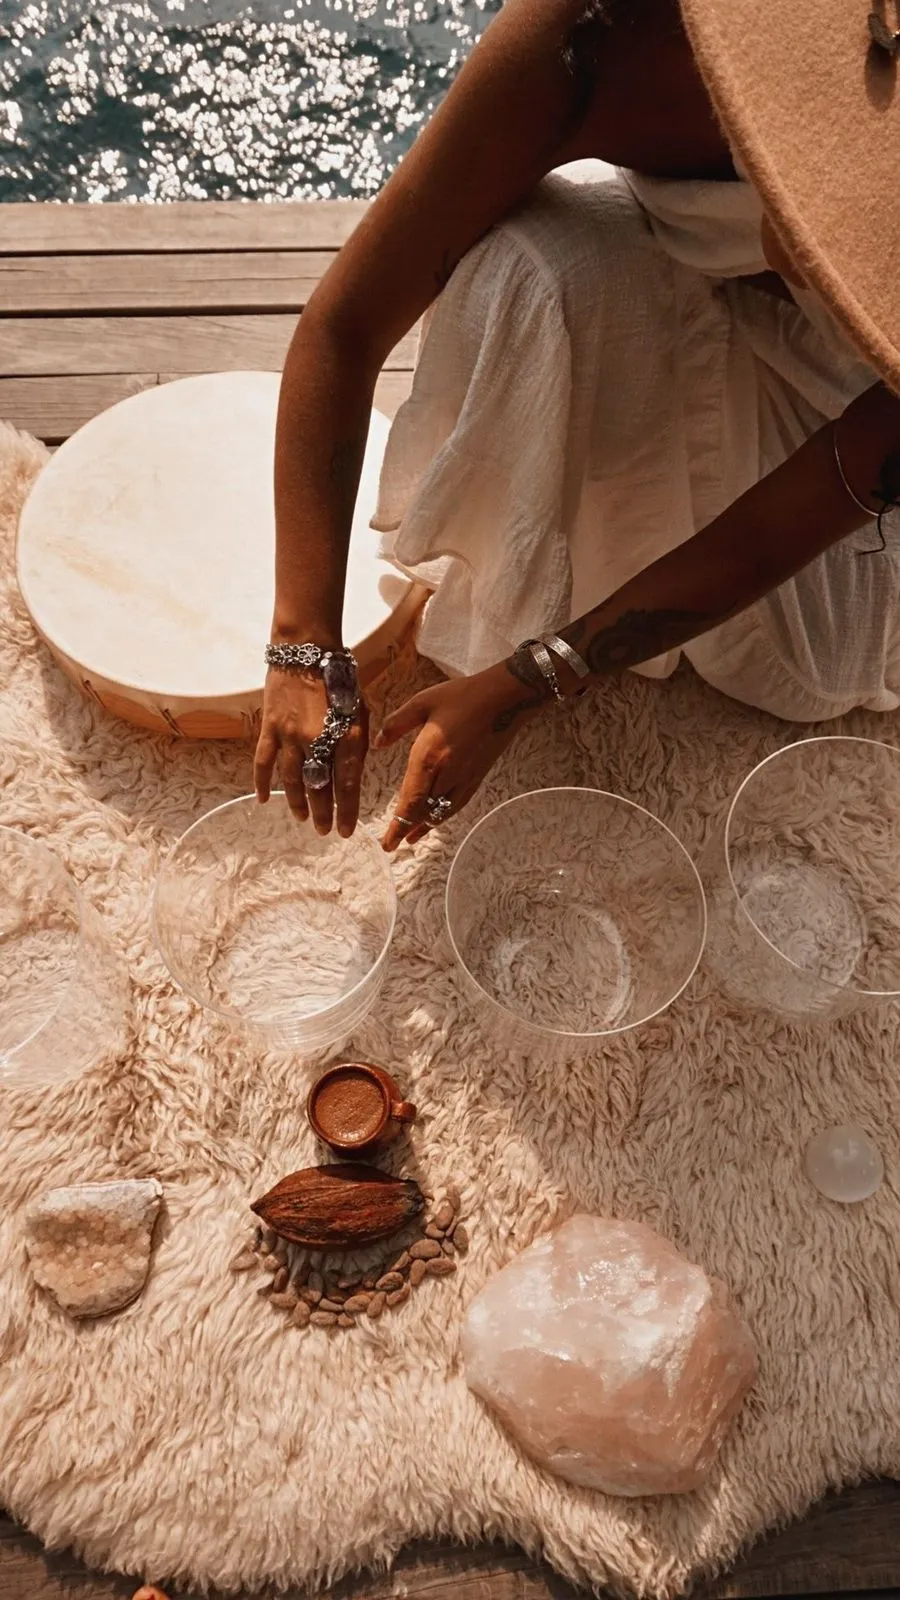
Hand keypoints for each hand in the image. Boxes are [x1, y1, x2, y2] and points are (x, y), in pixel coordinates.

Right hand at [254, 668, 368, 836]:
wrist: (307, 650)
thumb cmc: (340, 679)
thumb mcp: (361, 710)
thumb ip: (358, 743)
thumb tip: (351, 775)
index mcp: (347, 734)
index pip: (348, 784)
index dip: (348, 811)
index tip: (348, 830)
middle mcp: (319, 739)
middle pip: (320, 788)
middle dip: (324, 814)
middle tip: (325, 831)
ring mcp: (291, 735)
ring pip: (292, 780)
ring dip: (297, 803)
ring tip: (302, 818)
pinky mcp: (270, 728)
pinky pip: (264, 762)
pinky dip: (262, 783)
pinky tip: (263, 800)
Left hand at [375, 662, 545, 850]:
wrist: (506, 699)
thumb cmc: (463, 696)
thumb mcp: (423, 702)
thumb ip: (397, 723)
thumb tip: (378, 743)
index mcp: (428, 756)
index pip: (410, 800)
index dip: (397, 824)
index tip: (388, 842)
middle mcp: (446, 774)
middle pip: (424, 811)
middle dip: (407, 830)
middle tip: (394, 845)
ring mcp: (464, 778)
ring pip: (442, 812)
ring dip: (425, 826)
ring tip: (412, 837)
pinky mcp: (477, 776)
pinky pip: (458, 804)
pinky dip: (445, 815)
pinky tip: (439, 818)